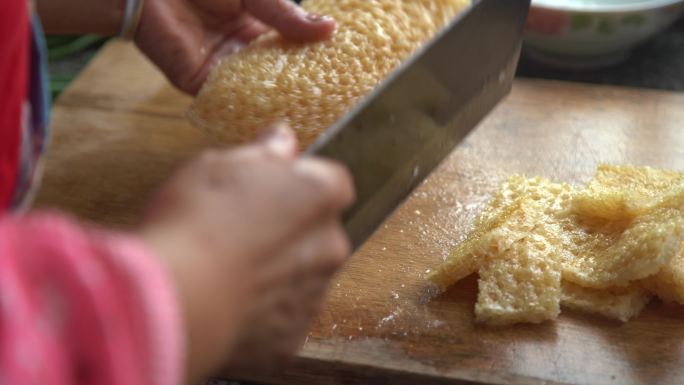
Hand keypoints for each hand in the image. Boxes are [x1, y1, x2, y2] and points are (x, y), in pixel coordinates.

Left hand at [136, 0, 335, 93]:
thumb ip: (288, 16)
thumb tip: (330, 29)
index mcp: (256, 28)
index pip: (289, 51)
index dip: (311, 61)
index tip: (337, 73)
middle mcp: (241, 52)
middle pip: (275, 75)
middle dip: (297, 87)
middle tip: (328, 101)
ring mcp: (221, 69)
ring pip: (254, 90)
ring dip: (276, 100)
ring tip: (307, 113)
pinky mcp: (199, 82)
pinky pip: (226, 99)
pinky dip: (245, 106)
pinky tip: (270, 115)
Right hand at [140, 125, 353, 382]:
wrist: (174, 300)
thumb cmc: (194, 223)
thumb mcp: (218, 165)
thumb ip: (263, 152)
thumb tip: (283, 139)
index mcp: (321, 195)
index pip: (329, 180)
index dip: (296, 182)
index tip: (266, 187)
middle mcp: (331, 246)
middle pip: (317, 231)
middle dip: (288, 229)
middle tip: (238, 229)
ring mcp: (313, 296)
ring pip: (301, 275)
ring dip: (276, 271)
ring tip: (226, 269)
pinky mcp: (291, 338)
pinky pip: (281, 317)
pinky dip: (261, 311)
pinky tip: (226, 301)